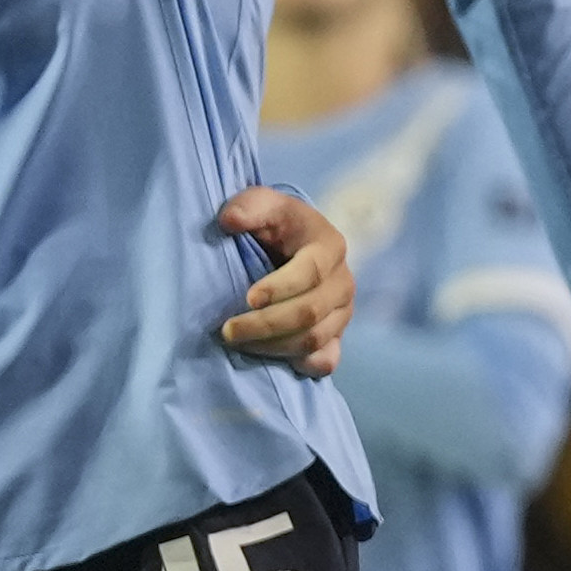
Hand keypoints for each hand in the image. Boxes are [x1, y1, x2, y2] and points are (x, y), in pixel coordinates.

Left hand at [218, 184, 350, 372]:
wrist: (290, 248)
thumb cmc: (274, 225)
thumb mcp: (263, 205)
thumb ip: (249, 206)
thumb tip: (229, 220)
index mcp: (330, 246)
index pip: (311, 273)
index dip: (279, 288)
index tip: (247, 298)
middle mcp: (343, 282)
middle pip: (310, 313)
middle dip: (265, 325)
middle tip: (227, 331)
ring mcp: (342, 313)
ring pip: (313, 340)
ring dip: (272, 347)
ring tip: (237, 342)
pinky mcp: (336, 337)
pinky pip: (326, 361)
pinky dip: (300, 365)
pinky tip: (270, 361)